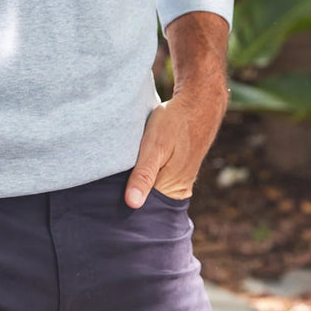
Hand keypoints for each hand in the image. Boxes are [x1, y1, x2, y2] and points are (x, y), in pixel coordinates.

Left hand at [124, 92, 224, 207]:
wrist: (199, 103)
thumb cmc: (174, 123)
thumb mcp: (154, 146)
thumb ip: (143, 175)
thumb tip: (132, 204)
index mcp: (173, 189)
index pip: (143, 207)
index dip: (125, 198)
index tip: (111, 190)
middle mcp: (179, 190)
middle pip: (149, 200)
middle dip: (132, 191)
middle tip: (116, 174)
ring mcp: (182, 181)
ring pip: (153, 189)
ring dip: (140, 181)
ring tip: (128, 166)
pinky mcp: (181, 170)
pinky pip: (160, 179)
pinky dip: (149, 173)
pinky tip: (141, 162)